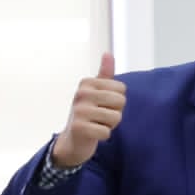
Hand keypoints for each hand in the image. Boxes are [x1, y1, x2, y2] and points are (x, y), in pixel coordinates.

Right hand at [50, 53, 124, 169]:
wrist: (72, 140)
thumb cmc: (88, 114)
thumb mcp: (95, 92)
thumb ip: (104, 75)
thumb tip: (108, 54)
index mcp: (87, 83)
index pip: (121, 89)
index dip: (117, 101)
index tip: (103, 106)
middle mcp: (81, 94)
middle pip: (120, 102)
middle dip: (115, 113)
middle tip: (101, 117)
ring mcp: (79, 111)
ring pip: (116, 118)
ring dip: (109, 125)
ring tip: (96, 125)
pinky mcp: (79, 128)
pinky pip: (107, 132)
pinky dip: (103, 136)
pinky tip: (93, 134)